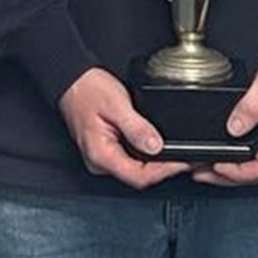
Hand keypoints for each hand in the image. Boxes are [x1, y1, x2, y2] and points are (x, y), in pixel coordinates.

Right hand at [57, 68, 190, 189]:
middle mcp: (99, 162)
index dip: (164, 171)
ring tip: (176, 153)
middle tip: (185, 159)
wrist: (71, 81)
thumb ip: (137, 127)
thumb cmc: (87, 90)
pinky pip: (130, 160)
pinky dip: (146, 156)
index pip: (139, 176)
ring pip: (135, 170)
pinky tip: (158, 148)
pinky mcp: (106, 150)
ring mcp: (102, 158)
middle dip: (164, 169)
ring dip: (157, 163)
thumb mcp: (117, 104)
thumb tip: (156, 146)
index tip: (182, 163)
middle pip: (138, 177)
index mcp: (101, 155)